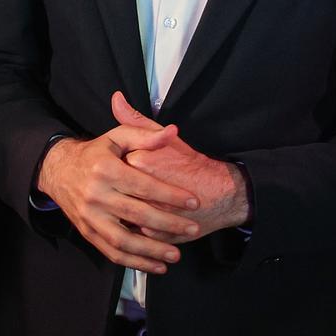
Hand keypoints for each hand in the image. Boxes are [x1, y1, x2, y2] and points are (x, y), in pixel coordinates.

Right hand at [36, 96, 201, 273]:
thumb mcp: (117, 136)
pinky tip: (156, 266)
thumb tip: (172, 132)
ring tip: (175, 255)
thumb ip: (145, 134)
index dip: (170, 195)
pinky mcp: (87, 233)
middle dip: (168, 225)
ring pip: (123, 241)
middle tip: (193, 229)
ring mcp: (90, 217)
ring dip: (151, 251)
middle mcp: (96, 195)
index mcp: (106, 170)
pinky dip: (134, 262)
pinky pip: (111, 252)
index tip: (194, 202)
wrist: (58, 170)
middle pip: (137, 215)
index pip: (144, 186)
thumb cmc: (95, 152)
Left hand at [113, 93, 250, 240]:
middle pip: (116, 193)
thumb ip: (137, 121)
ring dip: (125, 217)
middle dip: (120, 195)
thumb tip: (116, 99)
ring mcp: (148, 214)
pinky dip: (136, 233)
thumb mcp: (164, 137)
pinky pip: (136, 236)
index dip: (119, 171)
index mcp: (138, 161)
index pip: (114, 168)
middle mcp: (140, 188)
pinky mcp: (156, 235)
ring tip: (135, 212)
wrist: (221, 192)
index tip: (128, 172)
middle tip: (132, 192)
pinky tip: (142, 229)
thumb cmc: (191, 164)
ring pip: (123, 217)